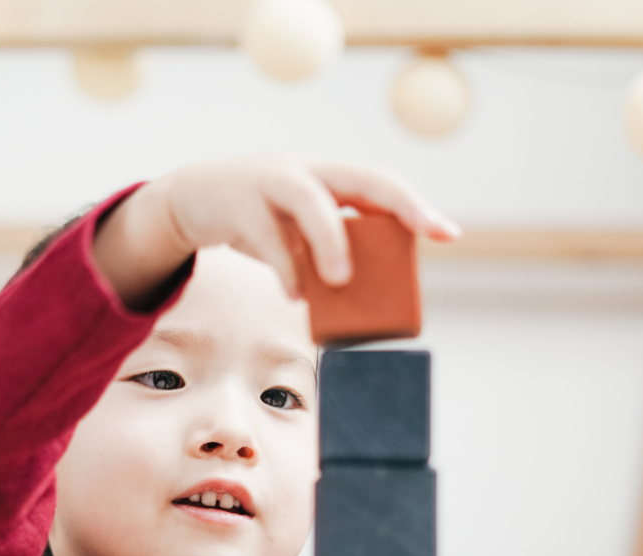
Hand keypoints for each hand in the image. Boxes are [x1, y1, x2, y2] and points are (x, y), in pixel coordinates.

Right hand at [92, 155, 459, 307]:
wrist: (195, 198)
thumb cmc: (258, 219)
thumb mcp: (295, 229)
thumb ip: (323, 251)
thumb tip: (355, 296)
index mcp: (327, 177)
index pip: (381, 184)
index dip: (415, 206)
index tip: (447, 234)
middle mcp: (306, 171)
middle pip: (360, 177)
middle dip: (399, 203)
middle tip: (424, 235)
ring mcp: (270, 183)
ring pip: (308, 200)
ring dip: (330, 238)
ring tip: (341, 280)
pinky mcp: (238, 204)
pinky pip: (266, 237)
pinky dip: (283, 268)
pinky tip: (295, 295)